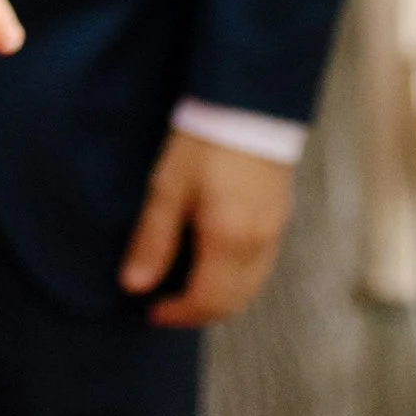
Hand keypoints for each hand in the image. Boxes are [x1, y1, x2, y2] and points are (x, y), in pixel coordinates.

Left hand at [117, 132, 294, 327]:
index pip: (206, 302)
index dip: (177, 314)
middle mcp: (258, 245)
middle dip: (199, 313)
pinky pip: (261, 266)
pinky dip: (237, 278)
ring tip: (187, 288)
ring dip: (220, 298)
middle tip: (168, 308)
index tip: (151, 313)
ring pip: (250, 287)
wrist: (250, 101)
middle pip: (232, 302)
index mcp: (229, 242)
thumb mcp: (169, 187)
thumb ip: (152, 240)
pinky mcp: (281, 215)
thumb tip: (134, 286)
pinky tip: (216, 262)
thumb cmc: (204, 140)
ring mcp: (274, 231)